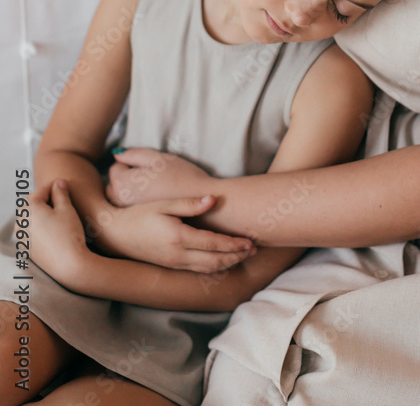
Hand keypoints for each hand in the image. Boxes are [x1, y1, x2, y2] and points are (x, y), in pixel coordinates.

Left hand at [26, 181, 91, 287]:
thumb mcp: (67, 208)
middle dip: (47, 199)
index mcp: (29, 209)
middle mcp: (21, 222)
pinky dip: (40, 226)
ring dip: (43, 212)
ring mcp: (22, 236)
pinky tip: (54, 229)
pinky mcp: (26, 248)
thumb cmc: (68, 234)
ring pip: (31, 217)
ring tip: (60, 214)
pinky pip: (31, 230)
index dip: (56, 185)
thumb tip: (58, 183)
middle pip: (33, 203)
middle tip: (63, 198)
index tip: (65, 184)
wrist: (68, 265)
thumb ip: (60, 192)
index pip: (42, 190)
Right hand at [95, 195, 255, 273]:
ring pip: (208, 269)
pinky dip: (214, 266)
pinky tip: (222, 260)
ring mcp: (174, 263)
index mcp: (178, 238)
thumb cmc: (138, 215)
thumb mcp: (163, 204)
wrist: (115, 234)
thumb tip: (213, 199)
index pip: (213, 244)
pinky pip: (198, 270)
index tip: (250, 241)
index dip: (233, 244)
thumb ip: (190, 204)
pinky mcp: (171, 266)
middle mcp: (178, 255)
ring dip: (228, 263)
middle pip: (215, 261)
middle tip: (254, 249)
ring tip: (243, 255)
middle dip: (236, 256)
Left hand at [106, 147, 213, 206]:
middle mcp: (120, 201)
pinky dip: (138, 206)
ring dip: (132, 193)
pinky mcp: (139, 224)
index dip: (132, 163)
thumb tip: (117, 155)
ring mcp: (128, 216)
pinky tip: (156, 203)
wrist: (202, 204)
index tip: (150, 167)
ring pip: (122, 199)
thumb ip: (134, 154)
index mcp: (122, 182)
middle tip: (151, 178)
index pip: (116, 167)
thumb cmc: (182, 177)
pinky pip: (131, 212)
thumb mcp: (158, 158)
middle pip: (115, 185)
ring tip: (154, 190)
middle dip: (128, 179)